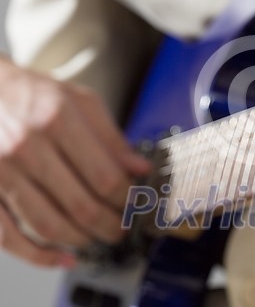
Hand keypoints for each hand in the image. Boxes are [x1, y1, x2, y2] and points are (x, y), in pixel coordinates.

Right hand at [0, 58, 149, 266]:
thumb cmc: (35, 95)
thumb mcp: (80, 101)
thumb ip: (112, 138)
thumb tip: (141, 169)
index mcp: (57, 120)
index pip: (105, 177)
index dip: (127, 198)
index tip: (136, 202)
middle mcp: (27, 147)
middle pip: (81, 206)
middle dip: (111, 225)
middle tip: (123, 228)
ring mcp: (0, 172)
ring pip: (49, 225)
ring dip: (83, 240)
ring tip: (100, 238)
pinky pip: (9, 237)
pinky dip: (39, 256)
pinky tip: (63, 259)